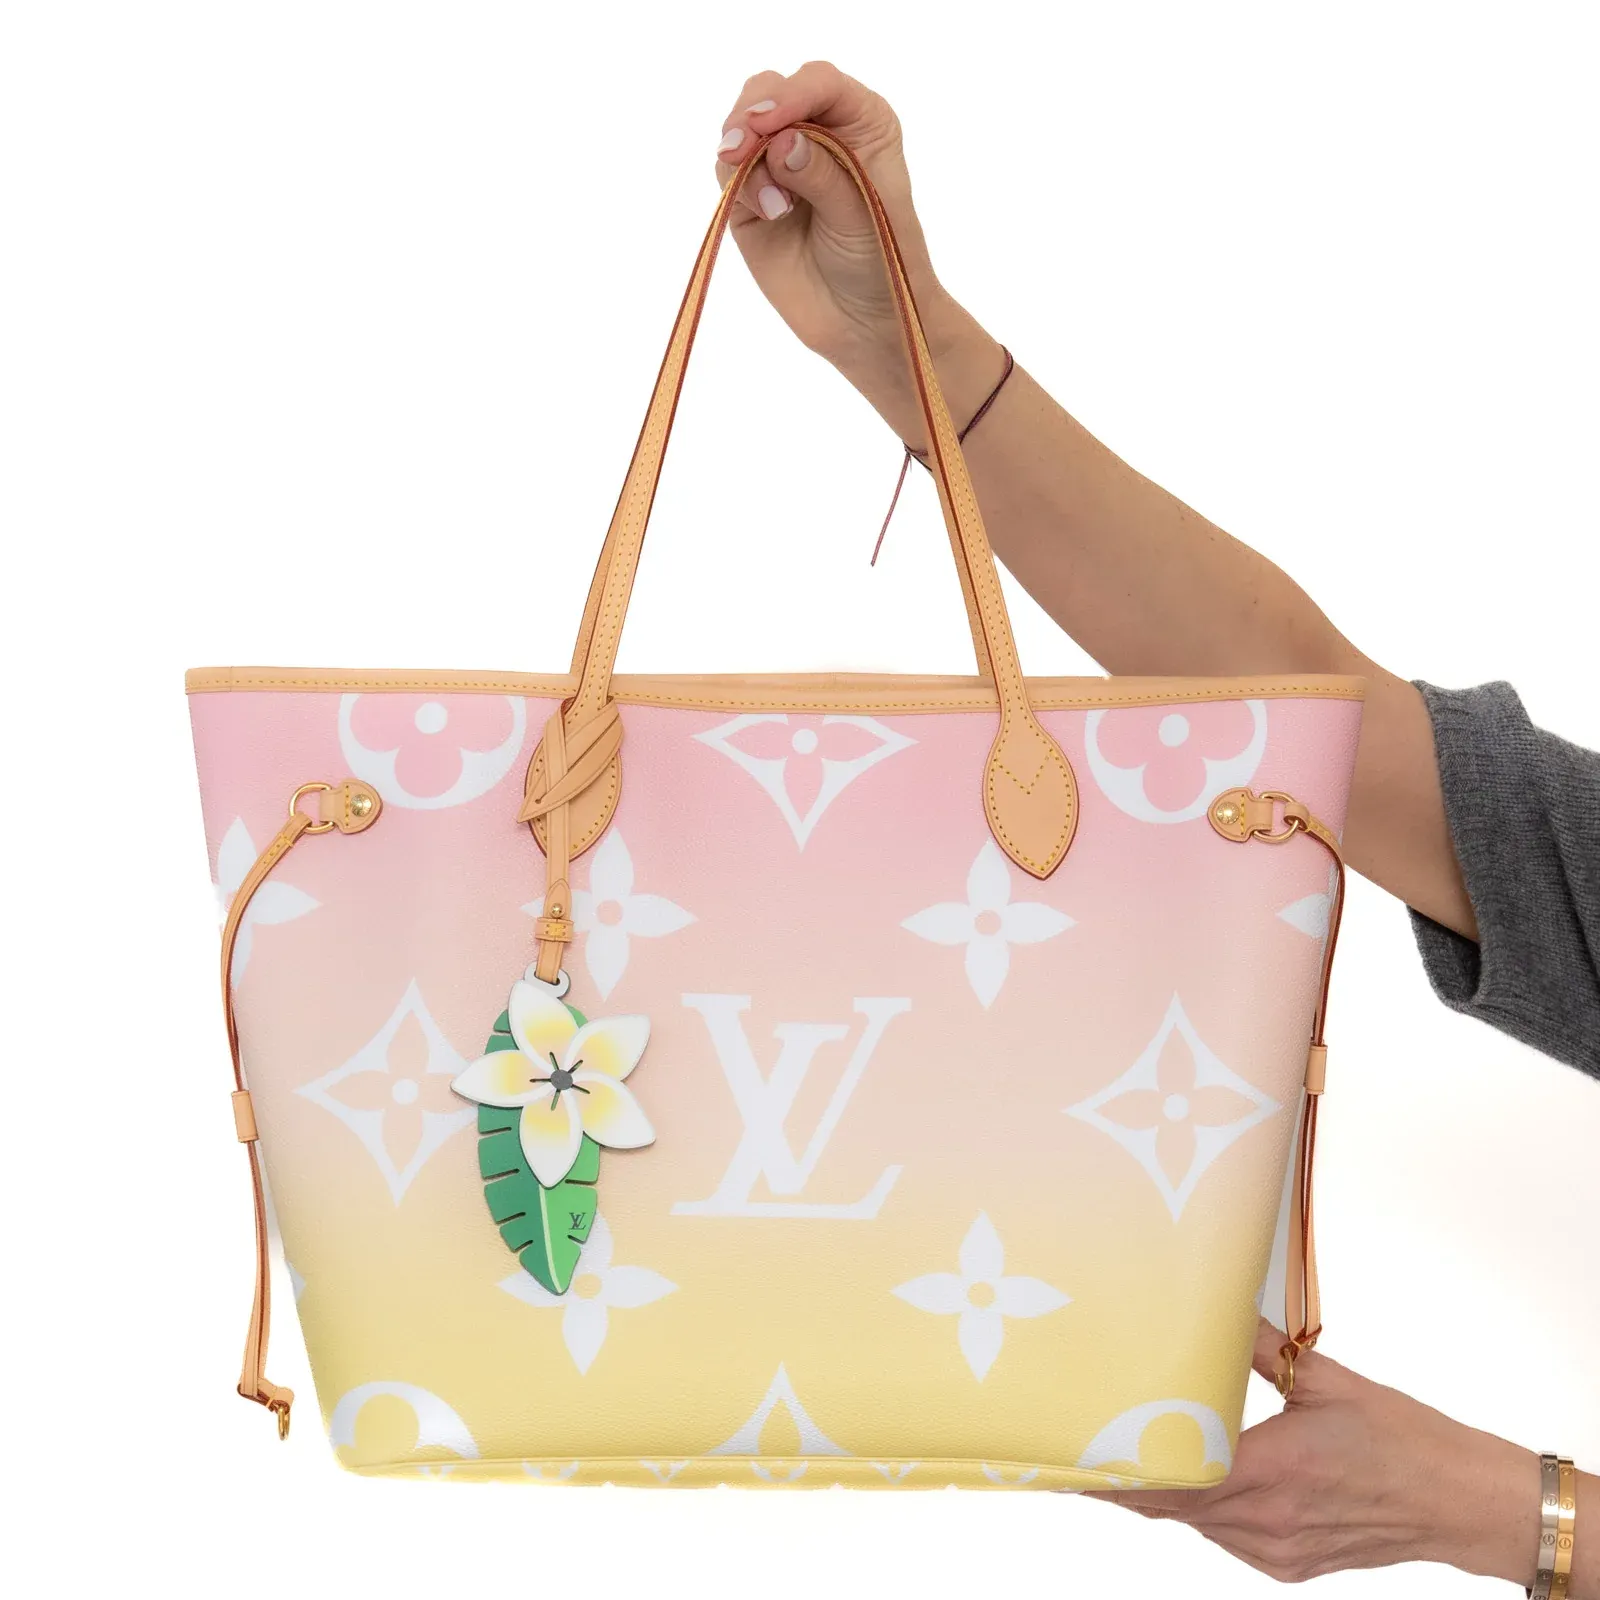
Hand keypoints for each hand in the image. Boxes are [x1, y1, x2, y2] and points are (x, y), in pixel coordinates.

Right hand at [712, 63, 1000, 446]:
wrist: (866, 324)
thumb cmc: (884, 262)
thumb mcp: (865, 213)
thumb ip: (823, 173)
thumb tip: (779, 141)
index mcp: (860, 120)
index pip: (819, 83)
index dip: (791, 94)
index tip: (770, 122)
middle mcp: (818, 132)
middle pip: (769, 92)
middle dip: (752, 114)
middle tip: (742, 148)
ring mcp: (779, 165)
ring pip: (741, 129)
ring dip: (745, 156)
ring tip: (774, 207)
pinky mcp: (751, 201)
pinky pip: (729, 175)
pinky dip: (739, 186)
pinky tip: (770, 212)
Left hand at [1086, 1318, 1540, 1584]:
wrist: (1462, 1502)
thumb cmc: (1404, 1439)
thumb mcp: (1325, 1379)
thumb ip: (1258, 1347)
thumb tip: (1216, 1307)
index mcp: (1272, 1471)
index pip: (1172, 1479)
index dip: (1118, 1472)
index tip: (1076, 1456)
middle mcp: (1268, 1520)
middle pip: (1172, 1505)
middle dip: (1122, 1482)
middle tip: (1074, 1452)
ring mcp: (1278, 1549)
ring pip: (1196, 1523)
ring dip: (1160, 1496)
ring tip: (1115, 1461)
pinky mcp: (1290, 1564)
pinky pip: (1226, 1538)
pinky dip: (1201, 1512)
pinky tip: (1187, 1482)